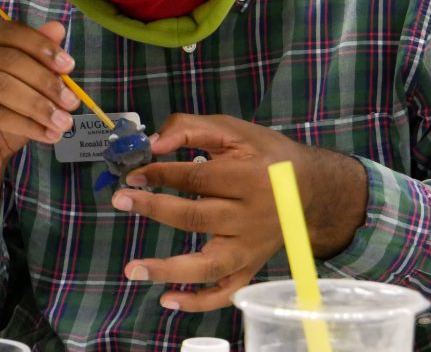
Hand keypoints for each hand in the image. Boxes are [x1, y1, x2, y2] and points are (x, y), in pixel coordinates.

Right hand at [0, 17, 79, 239]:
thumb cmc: (0, 115)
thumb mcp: (26, 86)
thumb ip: (39, 58)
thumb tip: (58, 28)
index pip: (12, 32)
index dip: (42, 47)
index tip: (69, 66)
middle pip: (9, 61)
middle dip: (46, 81)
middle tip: (72, 101)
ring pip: (3, 87)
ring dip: (40, 106)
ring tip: (64, 122)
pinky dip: (28, 125)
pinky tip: (48, 135)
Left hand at [111, 113, 367, 312]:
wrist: (310, 187)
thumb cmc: (267, 154)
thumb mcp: (234, 129)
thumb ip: (191, 129)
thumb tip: (153, 145)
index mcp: (250, 177)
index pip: (197, 177)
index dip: (161, 174)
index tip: (133, 174)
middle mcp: (253, 216)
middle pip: (197, 216)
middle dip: (154, 207)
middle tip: (120, 199)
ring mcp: (252, 247)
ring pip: (209, 264)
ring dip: (169, 269)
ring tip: (133, 268)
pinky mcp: (251, 266)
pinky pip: (226, 291)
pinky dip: (199, 301)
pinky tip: (168, 300)